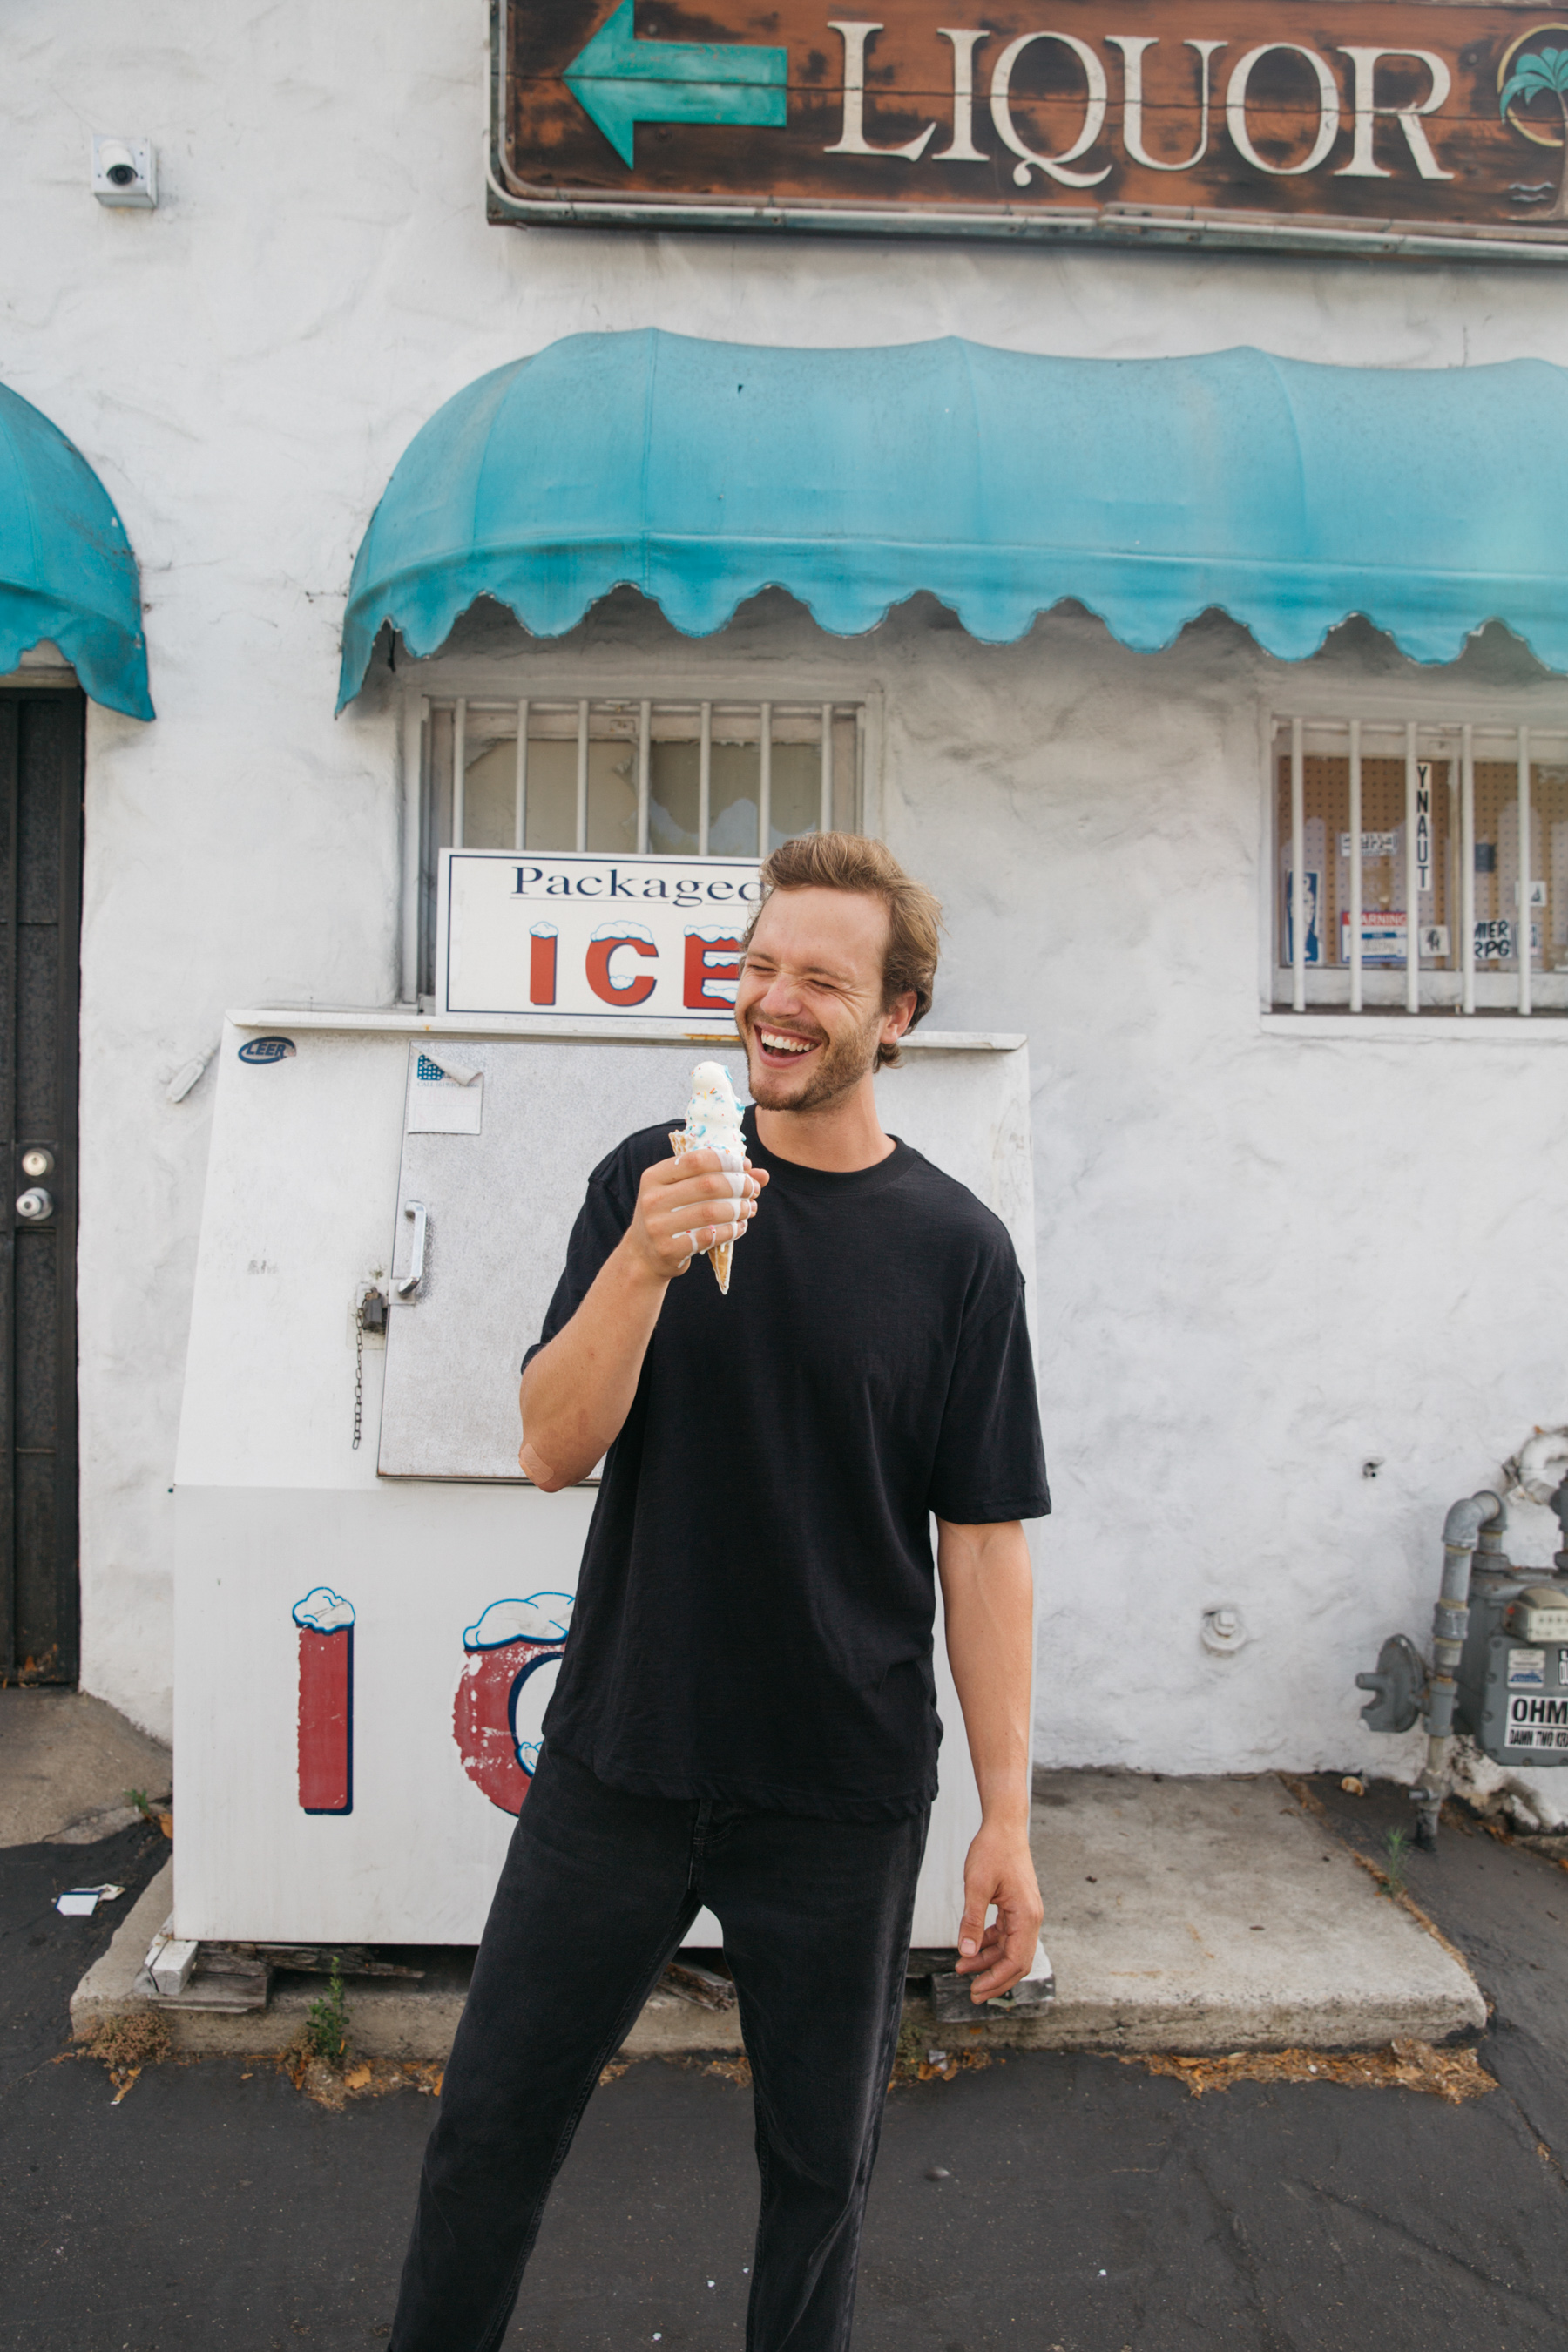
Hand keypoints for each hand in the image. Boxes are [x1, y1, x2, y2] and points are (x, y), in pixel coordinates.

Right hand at [622, 1148, 766, 1281]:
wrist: (643, 1256)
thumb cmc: (669, 1216)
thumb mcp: (681, 1192)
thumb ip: (716, 1177)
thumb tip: (761, 1174)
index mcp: (654, 1176)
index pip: (696, 1159)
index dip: (727, 1160)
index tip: (744, 1167)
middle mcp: (652, 1199)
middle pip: (708, 1184)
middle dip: (739, 1185)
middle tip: (753, 1189)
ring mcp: (658, 1226)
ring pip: (712, 1211)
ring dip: (738, 1209)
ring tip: (748, 1208)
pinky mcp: (669, 1249)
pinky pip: (710, 1236)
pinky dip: (732, 1230)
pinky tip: (739, 1226)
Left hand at [954, 1822, 1043, 2002]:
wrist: (1004, 1826)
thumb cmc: (992, 1851)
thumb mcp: (976, 1887)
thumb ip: (972, 1922)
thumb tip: (967, 1953)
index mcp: (1026, 1916)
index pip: (1015, 1961)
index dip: (995, 1980)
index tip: (975, 1991)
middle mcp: (1031, 1918)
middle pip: (1017, 1961)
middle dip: (994, 1979)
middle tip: (972, 1993)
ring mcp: (1026, 1913)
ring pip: (1010, 1949)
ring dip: (988, 1961)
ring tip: (961, 1967)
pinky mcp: (1017, 1907)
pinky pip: (1006, 1935)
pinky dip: (990, 1944)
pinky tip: (972, 1948)